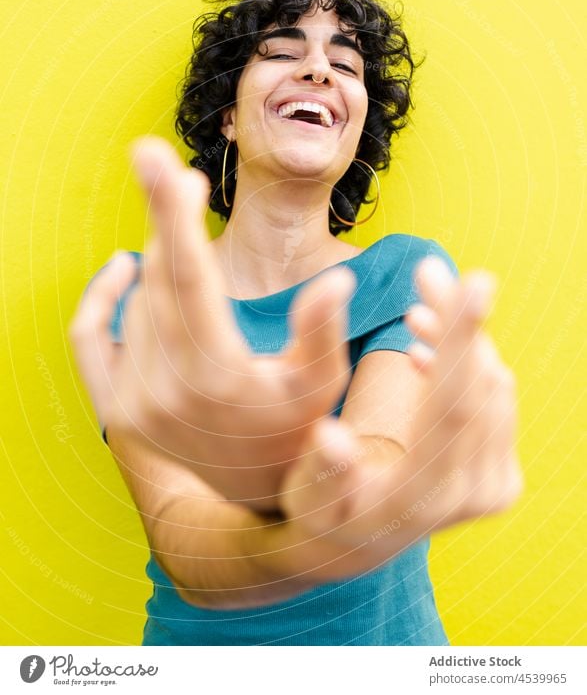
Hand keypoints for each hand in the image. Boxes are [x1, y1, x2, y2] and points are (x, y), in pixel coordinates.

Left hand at [69, 137, 355, 511]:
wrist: (260, 491)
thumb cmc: (299, 428)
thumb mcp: (323, 383)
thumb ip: (324, 331)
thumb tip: (336, 277)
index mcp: (216, 375)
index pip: (188, 277)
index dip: (172, 212)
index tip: (153, 157)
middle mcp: (164, 389)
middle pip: (158, 278)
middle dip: (166, 218)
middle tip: (176, 172)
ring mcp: (133, 402)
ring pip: (138, 303)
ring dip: (161, 263)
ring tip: (186, 239)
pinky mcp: (117, 409)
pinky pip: (90, 340)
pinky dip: (101, 299)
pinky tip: (121, 268)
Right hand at [275, 257, 521, 576]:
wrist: (355, 546)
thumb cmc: (320, 514)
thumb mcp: (308, 496)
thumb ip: (323, 469)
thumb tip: (330, 437)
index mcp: (424, 494)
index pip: (456, 406)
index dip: (463, 340)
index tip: (476, 283)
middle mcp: (470, 493)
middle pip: (479, 385)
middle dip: (457, 319)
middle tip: (427, 268)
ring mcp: (491, 486)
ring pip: (492, 385)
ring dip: (459, 339)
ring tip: (415, 309)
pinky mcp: (498, 478)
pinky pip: (494, 400)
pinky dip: (466, 363)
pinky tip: (426, 346)